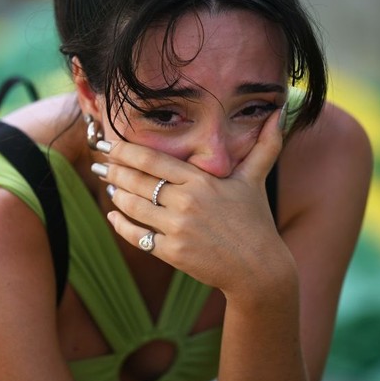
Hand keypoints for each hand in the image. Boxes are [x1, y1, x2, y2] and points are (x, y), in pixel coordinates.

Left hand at [98, 106, 295, 293]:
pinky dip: (121, 225)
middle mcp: (186, 202)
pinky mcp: (173, 253)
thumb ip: (265, 145)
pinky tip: (113, 215)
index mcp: (201, 181)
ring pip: (133, 206)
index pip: (153, 160)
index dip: (126, 151)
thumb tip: (280, 111)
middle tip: (98, 163)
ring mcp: (178, 229)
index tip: (110, 145)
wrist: (258, 269)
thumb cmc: (256, 221)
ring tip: (108, 185)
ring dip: (116, 194)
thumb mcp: (257, 180)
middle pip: (137, 181)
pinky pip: (137, 236)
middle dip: (113, 170)